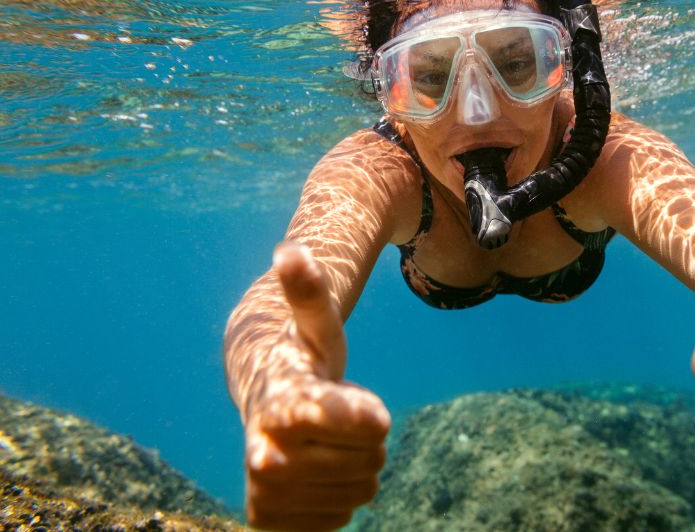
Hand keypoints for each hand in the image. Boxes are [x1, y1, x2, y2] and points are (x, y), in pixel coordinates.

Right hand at [244, 242, 389, 530]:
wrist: (264, 407)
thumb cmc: (301, 359)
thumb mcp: (314, 325)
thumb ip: (306, 291)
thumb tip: (289, 250)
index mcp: (278, 405)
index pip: (348, 419)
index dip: (363, 413)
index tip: (360, 402)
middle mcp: (264, 456)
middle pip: (369, 460)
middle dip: (366, 439)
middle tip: (339, 421)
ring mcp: (266, 495)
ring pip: (361, 492)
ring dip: (356, 468)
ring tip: (327, 444)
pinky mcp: (270, 524)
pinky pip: (342, 520)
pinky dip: (342, 498)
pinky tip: (320, 475)